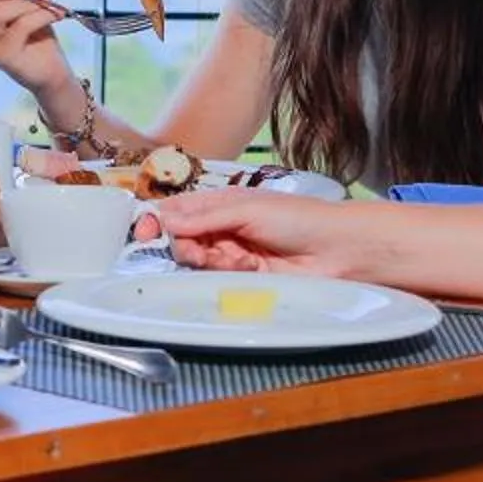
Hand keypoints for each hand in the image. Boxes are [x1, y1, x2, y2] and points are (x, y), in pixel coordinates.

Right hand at [149, 186, 358, 274]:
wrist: (336, 250)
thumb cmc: (299, 218)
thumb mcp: (247, 209)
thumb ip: (204, 217)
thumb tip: (165, 221)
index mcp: (219, 203)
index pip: (176, 211)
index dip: (157, 220)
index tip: (146, 231)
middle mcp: (220, 227)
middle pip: (181, 239)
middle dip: (186, 245)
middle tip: (201, 250)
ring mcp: (231, 253)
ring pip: (198, 261)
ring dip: (212, 260)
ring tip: (236, 258)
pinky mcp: (242, 278)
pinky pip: (218, 278)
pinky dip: (229, 273)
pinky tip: (251, 266)